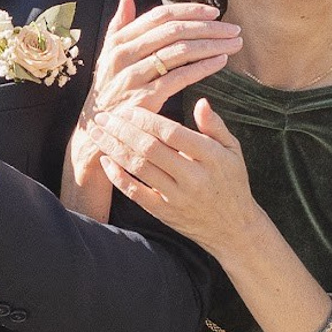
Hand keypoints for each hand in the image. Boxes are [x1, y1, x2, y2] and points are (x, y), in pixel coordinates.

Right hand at [64, 0, 241, 213]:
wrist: (98, 133)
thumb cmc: (109, 92)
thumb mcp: (107, 58)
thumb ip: (118, 27)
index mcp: (118, 41)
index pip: (159, 16)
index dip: (189, 11)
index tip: (214, 12)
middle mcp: (123, 55)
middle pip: (173, 31)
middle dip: (208, 28)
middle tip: (234, 29)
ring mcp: (133, 77)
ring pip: (180, 52)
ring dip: (212, 46)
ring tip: (234, 45)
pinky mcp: (144, 99)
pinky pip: (180, 77)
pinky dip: (203, 67)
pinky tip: (221, 63)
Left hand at [97, 94, 260, 263]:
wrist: (234, 229)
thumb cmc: (232, 182)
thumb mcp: (233, 150)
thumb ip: (215, 126)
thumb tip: (200, 102)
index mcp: (211, 157)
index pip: (172, 134)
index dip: (147, 119)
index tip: (129, 109)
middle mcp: (193, 177)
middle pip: (150, 149)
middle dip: (122, 130)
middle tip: (104, 117)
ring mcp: (177, 197)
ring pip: (140, 168)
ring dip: (114, 149)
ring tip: (98, 134)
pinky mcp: (165, 213)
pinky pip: (136, 193)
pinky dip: (118, 177)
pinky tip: (106, 161)